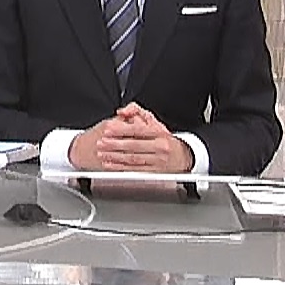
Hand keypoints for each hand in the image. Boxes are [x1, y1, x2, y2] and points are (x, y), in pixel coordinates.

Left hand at [70, 104, 193, 172]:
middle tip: (101, 143)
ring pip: (133, 159)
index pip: (137, 131)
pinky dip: (121, 168)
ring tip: (102, 154)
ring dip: (115, 157)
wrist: (183, 156)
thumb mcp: (154, 122)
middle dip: (114, 145)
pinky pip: (135, 171)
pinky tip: (111, 165)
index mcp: (159, 133)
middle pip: (133, 146)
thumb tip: (123, 111)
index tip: (108, 130)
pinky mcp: (155, 173)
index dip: (121, 130)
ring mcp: (158, 162)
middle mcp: (159, 147)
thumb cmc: (164, 138)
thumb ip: (137, 112)